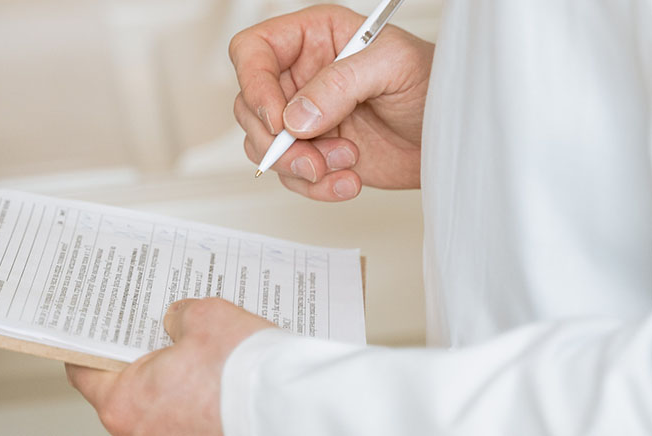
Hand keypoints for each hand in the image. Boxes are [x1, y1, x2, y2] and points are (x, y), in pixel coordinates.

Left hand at [66, 298, 275, 435]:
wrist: (289, 407)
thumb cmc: (241, 371)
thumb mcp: (203, 318)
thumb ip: (179, 317)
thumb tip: (177, 321)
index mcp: (124, 401)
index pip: (84, 371)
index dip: (87, 343)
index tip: (91, 329)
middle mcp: (141, 432)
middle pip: (124, 386)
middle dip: (139, 353)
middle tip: (151, 324)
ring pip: (159, 401)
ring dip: (172, 374)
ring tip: (194, 343)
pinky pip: (186, 413)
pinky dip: (195, 392)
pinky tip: (215, 368)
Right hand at [230, 5, 434, 199]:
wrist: (454, 134)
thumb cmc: (433, 83)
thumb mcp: (392, 66)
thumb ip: (340, 84)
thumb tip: (296, 116)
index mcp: (314, 38)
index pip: (253, 52)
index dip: (254, 84)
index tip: (278, 118)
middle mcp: (302, 77)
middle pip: (251, 107)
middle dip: (278, 142)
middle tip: (312, 157)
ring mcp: (306, 118)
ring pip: (265, 147)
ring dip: (299, 166)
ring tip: (346, 162)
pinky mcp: (316, 153)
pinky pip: (291, 176)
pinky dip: (316, 186)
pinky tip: (348, 179)